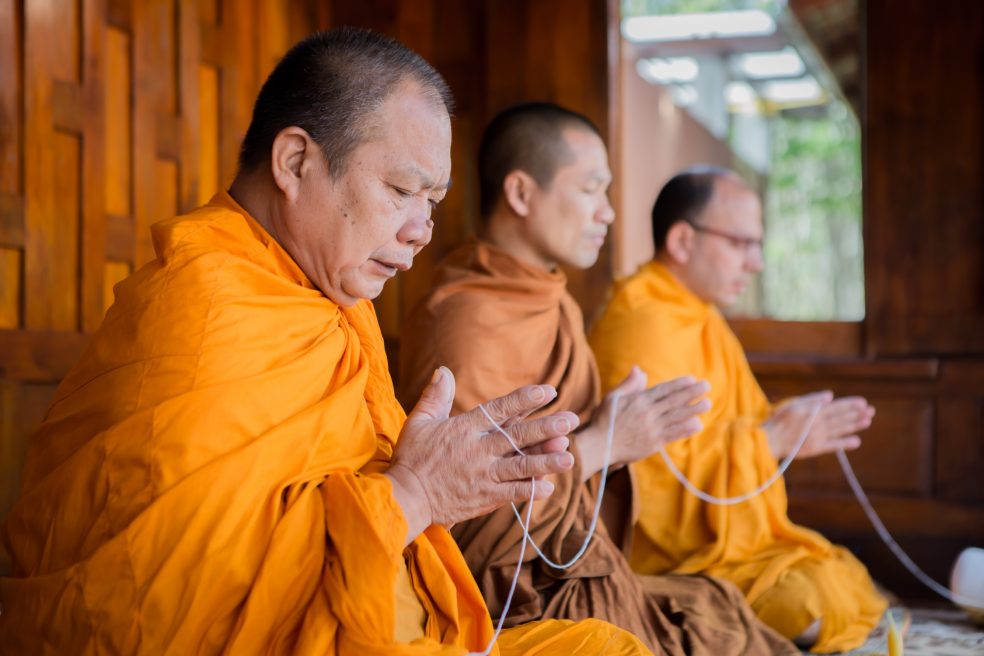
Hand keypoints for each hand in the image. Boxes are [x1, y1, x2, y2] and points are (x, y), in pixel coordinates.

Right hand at [386, 366, 578, 544]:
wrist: (405, 498)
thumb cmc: (411, 459)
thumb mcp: (419, 422)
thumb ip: (435, 396)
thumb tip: (443, 370)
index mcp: (465, 428)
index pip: (500, 409)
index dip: (525, 399)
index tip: (549, 391)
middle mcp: (478, 450)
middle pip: (518, 436)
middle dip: (546, 427)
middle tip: (572, 419)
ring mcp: (483, 475)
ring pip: (521, 466)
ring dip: (546, 461)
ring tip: (569, 457)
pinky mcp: (483, 498)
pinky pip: (512, 494)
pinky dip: (530, 490)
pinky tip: (549, 486)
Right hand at [576, 366, 710, 479]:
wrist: (600, 445)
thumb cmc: (604, 420)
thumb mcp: (613, 398)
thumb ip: (629, 384)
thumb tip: (639, 370)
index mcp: (638, 401)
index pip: (663, 390)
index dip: (679, 385)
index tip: (692, 379)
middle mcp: (647, 414)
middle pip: (673, 401)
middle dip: (692, 393)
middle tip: (707, 386)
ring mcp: (652, 429)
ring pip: (676, 417)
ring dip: (693, 410)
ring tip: (707, 404)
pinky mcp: (653, 443)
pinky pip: (673, 435)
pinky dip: (685, 430)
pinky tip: (697, 425)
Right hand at [763, 391, 874, 459]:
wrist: (769, 441)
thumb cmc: (778, 421)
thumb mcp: (793, 405)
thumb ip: (812, 399)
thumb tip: (830, 396)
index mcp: (812, 412)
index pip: (835, 407)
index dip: (849, 405)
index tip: (863, 402)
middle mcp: (817, 424)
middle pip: (840, 418)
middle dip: (857, 414)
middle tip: (871, 411)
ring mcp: (817, 437)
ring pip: (839, 430)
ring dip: (855, 426)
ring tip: (868, 421)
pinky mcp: (815, 449)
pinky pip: (833, 446)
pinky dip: (844, 443)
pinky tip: (856, 441)